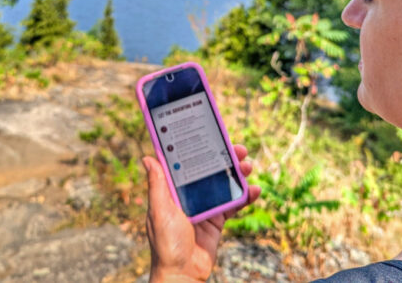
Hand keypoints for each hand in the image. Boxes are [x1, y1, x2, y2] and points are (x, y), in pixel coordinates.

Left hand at [142, 145, 260, 282]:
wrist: (182, 275)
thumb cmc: (166, 244)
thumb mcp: (159, 211)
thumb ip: (157, 185)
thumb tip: (147, 157)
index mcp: (172, 190)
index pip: (185, 162)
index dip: (198, 147)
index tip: (211, 133)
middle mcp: (188, 195)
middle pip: (208, 169)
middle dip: (224, 157)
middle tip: (239, 149)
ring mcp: (204, 207)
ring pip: (223, 183)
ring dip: (237, 173)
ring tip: (248, 166)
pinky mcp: (217, 220)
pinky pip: (233, 204)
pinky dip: (245, 196)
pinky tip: (254, 190)